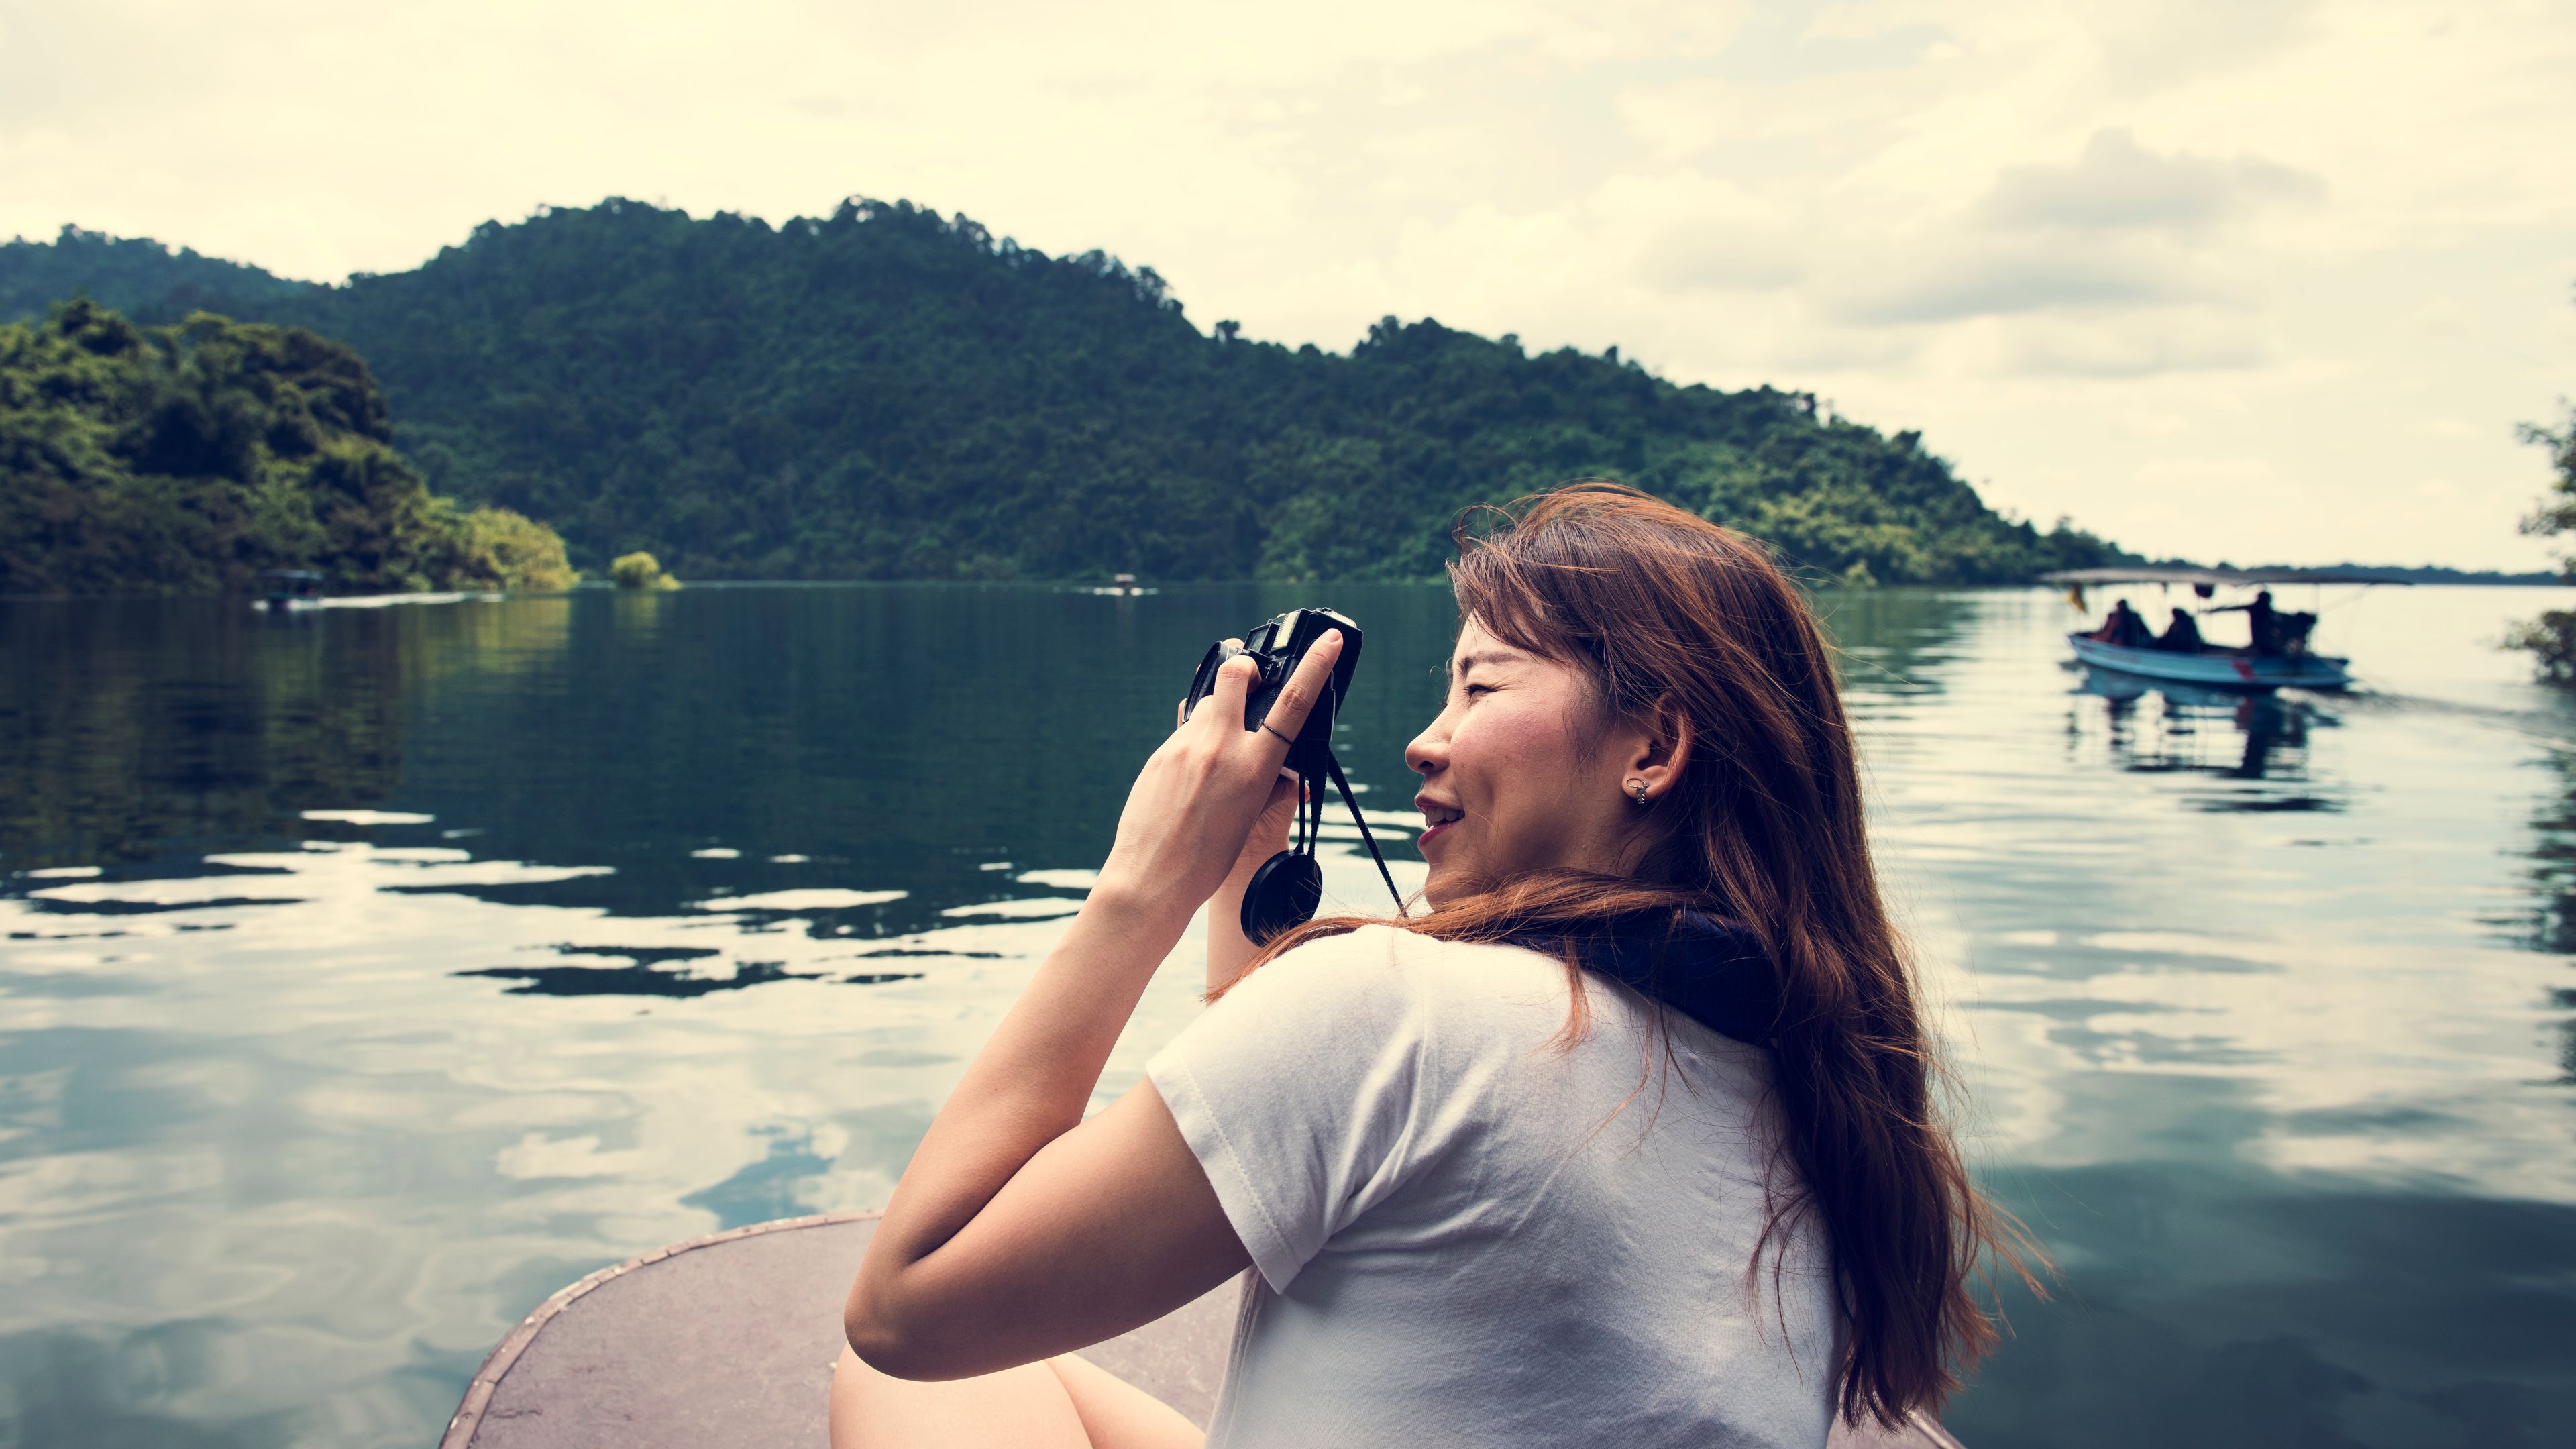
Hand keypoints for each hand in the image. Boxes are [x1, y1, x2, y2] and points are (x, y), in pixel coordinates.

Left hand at [1097, 630, 1342, 918]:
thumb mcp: (1249, 816)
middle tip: (1250, 681)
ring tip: (1217, 750)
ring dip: (1219, 712)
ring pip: (1207, 704)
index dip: (1317, 665)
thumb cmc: (1206, 860)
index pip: (1294, 703)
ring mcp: (1184, 747)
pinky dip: (1196, 742)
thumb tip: (1279, 764)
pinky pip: (1184, 732)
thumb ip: (1265, 780)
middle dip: (1245, 667)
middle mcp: (1219, 749)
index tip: (1330, 640)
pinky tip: (1191, 777)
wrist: (1150, 879)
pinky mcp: (1159, 754)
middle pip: (1235, 675)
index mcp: (1253, 768)